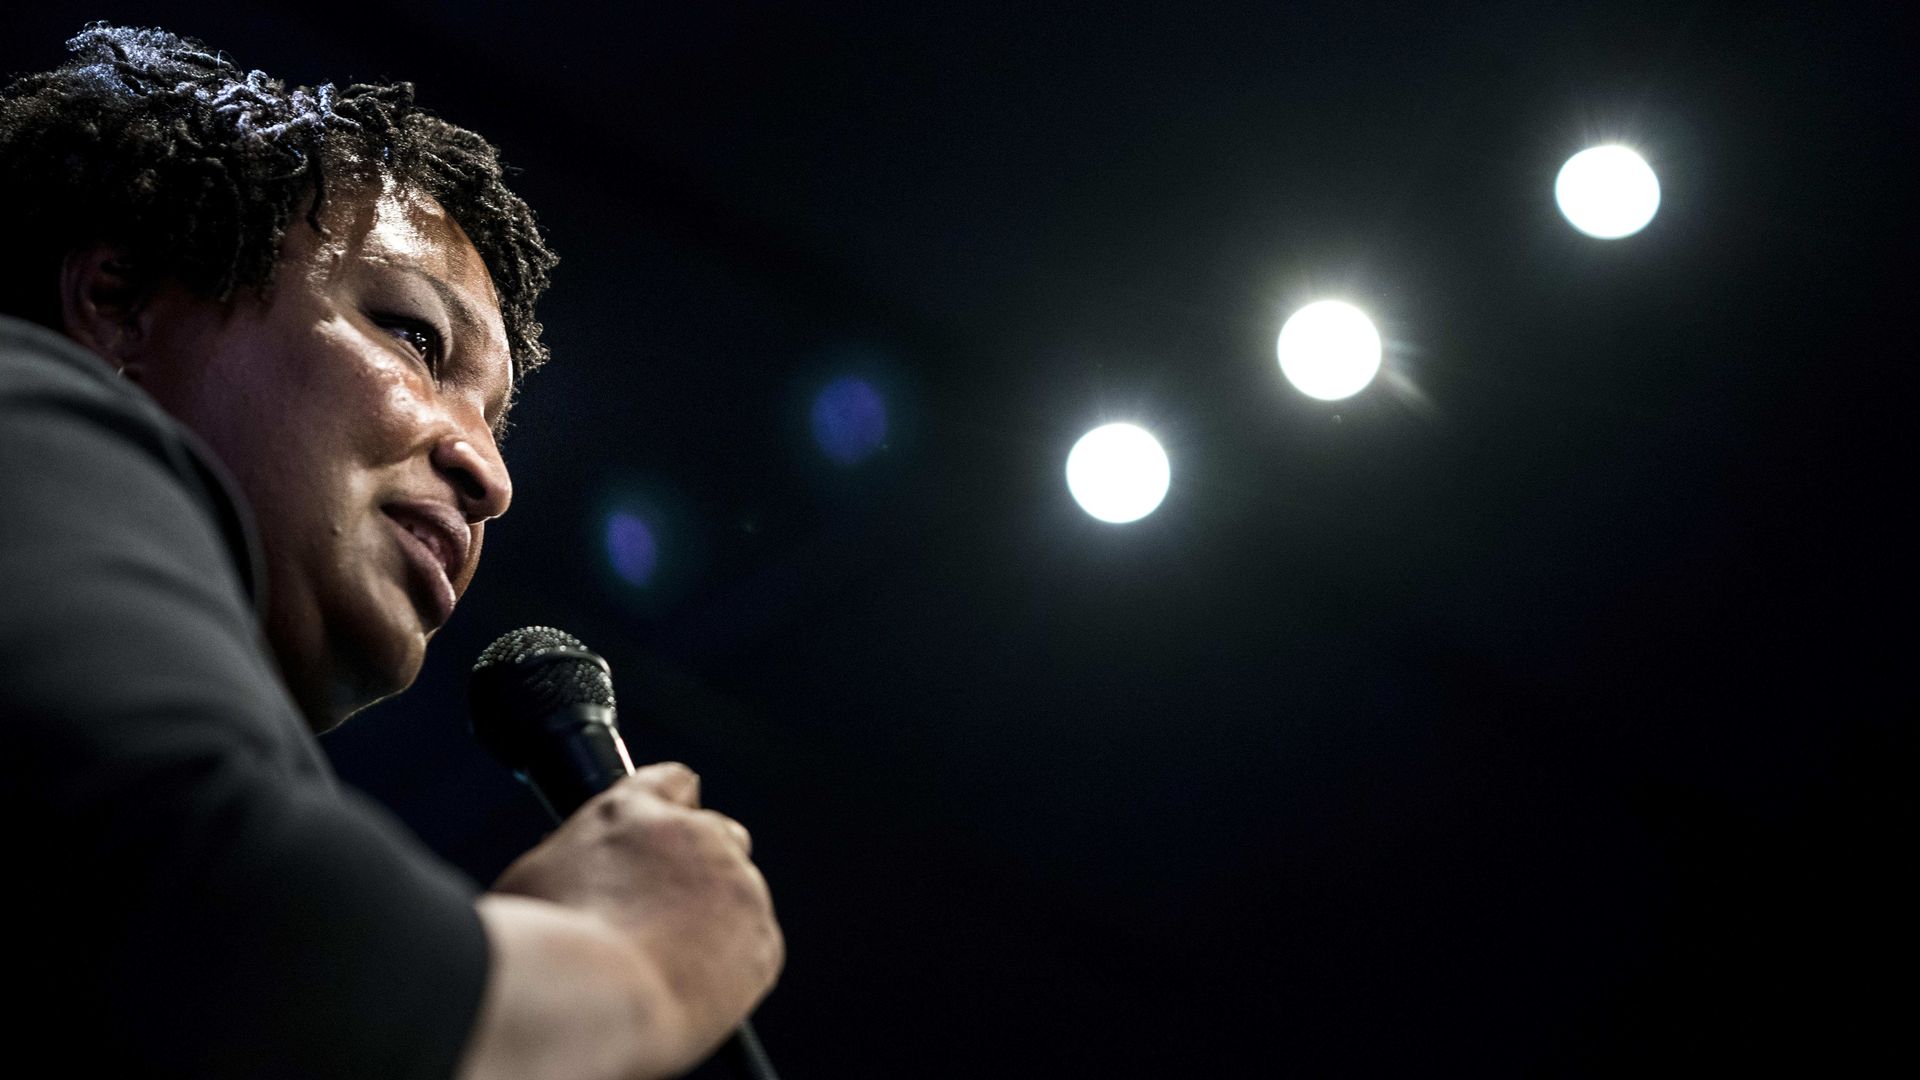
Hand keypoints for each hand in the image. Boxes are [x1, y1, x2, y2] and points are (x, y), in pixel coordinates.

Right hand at [489, 762, 782, 1067]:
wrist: (588, 998)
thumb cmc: (545, 945)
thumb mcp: (535, 881)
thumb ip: (575, 865)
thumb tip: (571, 883)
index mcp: (631, 812)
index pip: (671, 783)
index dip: (672, 811)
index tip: (669, 833)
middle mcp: (693, 835)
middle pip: (719, 837)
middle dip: (699, 872)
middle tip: (662, 919)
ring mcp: (736, 885)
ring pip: (739, 898)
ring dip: (714, 925)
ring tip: (666, 967)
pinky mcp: (760, 940)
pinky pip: (752, 954)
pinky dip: (730, 973)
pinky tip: (689, 991)